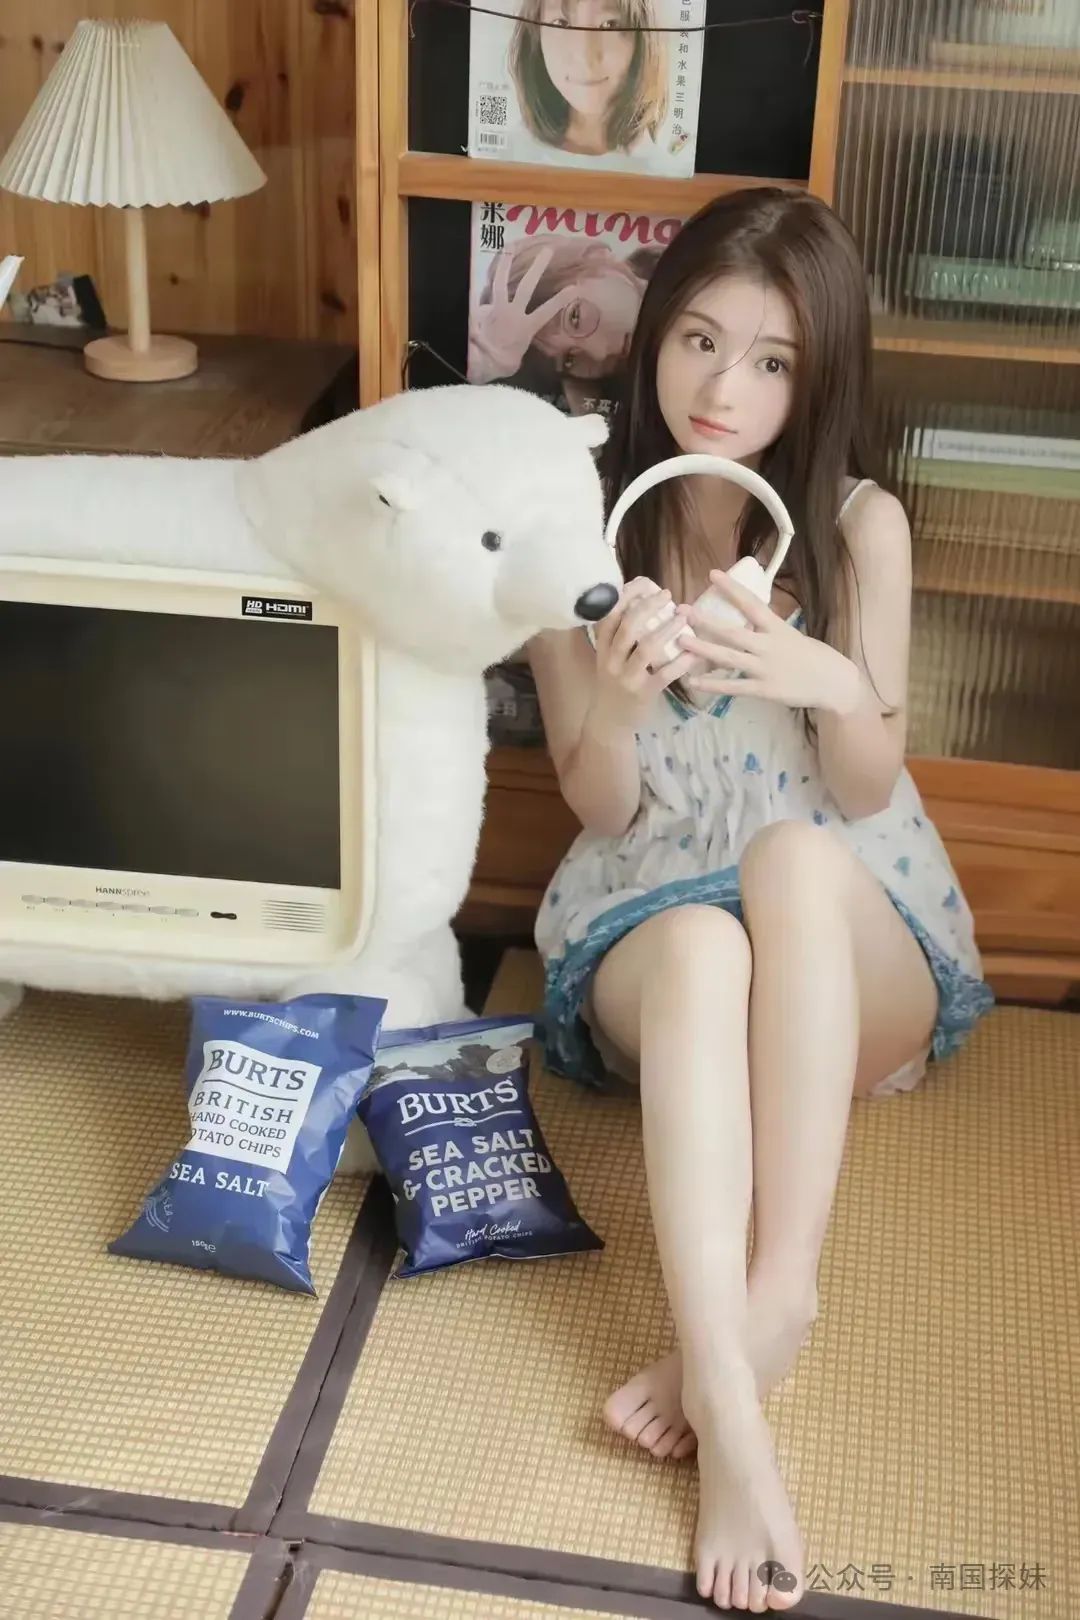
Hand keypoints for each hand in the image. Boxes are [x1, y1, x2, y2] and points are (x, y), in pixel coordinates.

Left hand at [468, 248, 578, 382]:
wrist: (484, 365)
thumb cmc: (504, 365)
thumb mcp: (517, 356)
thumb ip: (518, 342)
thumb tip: (516, 337)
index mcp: (527, 327)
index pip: (547, 310)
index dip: (560, 299)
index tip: (574, 288)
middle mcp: (513, 313)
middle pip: (526, 287)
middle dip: (538, 268)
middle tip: (548, 251)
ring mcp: (497, 309)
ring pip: (501, 282)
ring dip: (506, 263)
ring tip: (510, 247)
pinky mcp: (482, 311)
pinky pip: (481, 298)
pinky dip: (480, 293)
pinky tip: (480, 284)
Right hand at [588, 577, 697, 735]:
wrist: (609, 722)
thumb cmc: (614, 685)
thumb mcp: (609, 659)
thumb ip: (620, 637)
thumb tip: (642, 604)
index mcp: (603, 649)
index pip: (609, 617)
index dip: (625, 597)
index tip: (643, 583)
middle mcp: (612, 661)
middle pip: (628, 628)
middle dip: (648, 607)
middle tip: (666, 595)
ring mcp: (627, 678)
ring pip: (646, 649)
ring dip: (667, 630)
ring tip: (683, 616)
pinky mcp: (643, 693)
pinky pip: (664, 674)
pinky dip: (681, 662)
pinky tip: (694, 653)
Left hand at [679, 570, 861, 713]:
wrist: (833, 682)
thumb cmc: (813, 656)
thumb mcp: (791, 635)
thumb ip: (768, 629)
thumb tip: (746, 617)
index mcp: (777, 628)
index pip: (751, 603)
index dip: (731, 588)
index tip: (712, 574)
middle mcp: (768, 646)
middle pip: (732, 632)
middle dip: (706, 622)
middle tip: (682, 612)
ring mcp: (765, 669)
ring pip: (728, 658)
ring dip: (702, 650)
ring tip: (681, 642)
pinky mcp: (764, 690)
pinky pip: (733, 687)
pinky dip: (712, 685)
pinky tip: (693, 682)